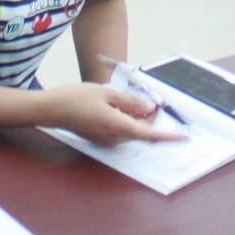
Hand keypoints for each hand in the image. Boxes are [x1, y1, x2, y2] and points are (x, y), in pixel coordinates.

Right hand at [45, 83, 183, 146]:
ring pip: (131, 130)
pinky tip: (116, 105)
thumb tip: (150, 109)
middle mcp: (114, 138)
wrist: (51, 109)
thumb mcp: (107, 93)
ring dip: (136, 117)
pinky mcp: (101, 139)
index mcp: (118, 127)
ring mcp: (107, 140)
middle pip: (141, 130)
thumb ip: (131, 102)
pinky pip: (120, 130)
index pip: (149, 134)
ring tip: (127, 99)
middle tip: (148, 98)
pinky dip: (125, 119)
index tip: (183, 137)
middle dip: (149, 117)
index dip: (168, 136)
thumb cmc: (77, 98)